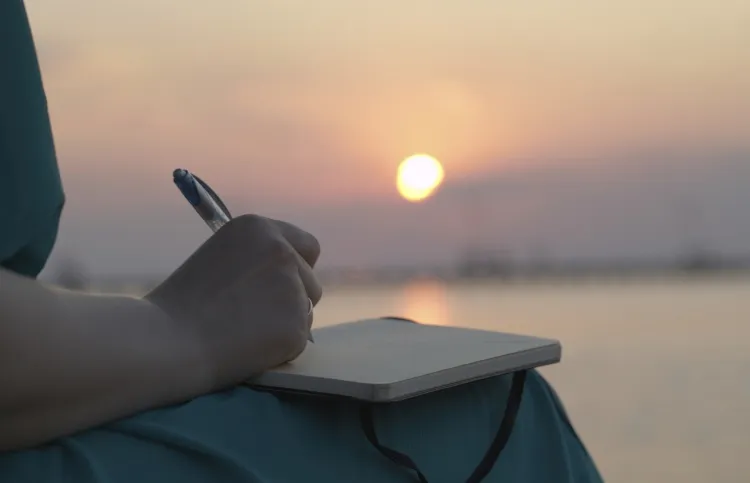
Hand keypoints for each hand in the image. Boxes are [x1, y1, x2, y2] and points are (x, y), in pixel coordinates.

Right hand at [145, 214, 321, 390]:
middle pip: (311, 280)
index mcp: (259, 228)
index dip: (297, 268)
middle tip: (257, 315)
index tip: (283, 285)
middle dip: (294, 298)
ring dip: (285, 322)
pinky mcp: (296, 324)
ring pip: (306, 310)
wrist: (168, 341)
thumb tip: (290, 276)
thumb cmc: (183, 305)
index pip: (306, 246)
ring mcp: (292, 287)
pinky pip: (299, 338)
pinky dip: (280, 347)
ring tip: (242, 330)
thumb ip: (256, 261)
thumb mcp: (220, 258)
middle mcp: (281, 251)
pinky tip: (247, 346)